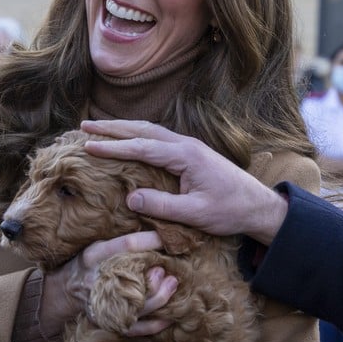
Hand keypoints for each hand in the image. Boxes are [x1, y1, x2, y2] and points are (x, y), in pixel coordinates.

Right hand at [38, 232, 176, 338]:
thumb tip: (156, 232)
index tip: (167, 237)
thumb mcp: (98, 244)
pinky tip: (170, 315)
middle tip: (167, 269)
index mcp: (95, 255)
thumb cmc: (90, 262)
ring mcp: (104, 304)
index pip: (127, 245)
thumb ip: (121, 241)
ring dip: (161, 296)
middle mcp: (98, 281)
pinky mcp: (109, 322)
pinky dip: (156, 324)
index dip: (151, 240)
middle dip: (156, 275)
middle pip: (134, 280)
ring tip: (173, 284)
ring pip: (139, 306)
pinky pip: (137, 328)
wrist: (67, 289)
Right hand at [80, 120, 287, 244]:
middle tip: (83, 127)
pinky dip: (137, 136)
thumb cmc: (230, 210)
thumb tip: (130, 198)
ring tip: (98, 129)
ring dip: (123, 129)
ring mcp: (189, 147)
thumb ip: (163, 206)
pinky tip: (128, 140)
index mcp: (186, 156)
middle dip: (112, 128)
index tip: (88, 146)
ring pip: (150, 131)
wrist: (258, 205)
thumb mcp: (196, 214)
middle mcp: (186, 145)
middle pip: (143, 130)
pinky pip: (158, 139)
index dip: (113, 147)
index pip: (142, 147)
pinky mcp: (191, 154)